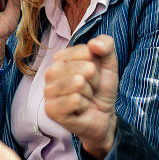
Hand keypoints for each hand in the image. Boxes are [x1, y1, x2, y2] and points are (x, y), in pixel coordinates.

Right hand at [44, 35, 118, 159]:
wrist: (103, 115)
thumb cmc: (101, 88)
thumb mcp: (109, 63)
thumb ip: (106, 45)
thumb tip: (93, 44)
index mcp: (62, 57)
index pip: (86, 51)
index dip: (97, 64)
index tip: (94, 74)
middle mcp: (51, 72)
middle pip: (85, 68)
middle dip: (95, 80)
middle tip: (90, 89)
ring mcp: (49, 91)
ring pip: (79, 83)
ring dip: (89, 93)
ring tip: (85, 98)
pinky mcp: (51, 109)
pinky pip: (76, 100)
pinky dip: (84, 106)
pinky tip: (80, 109)